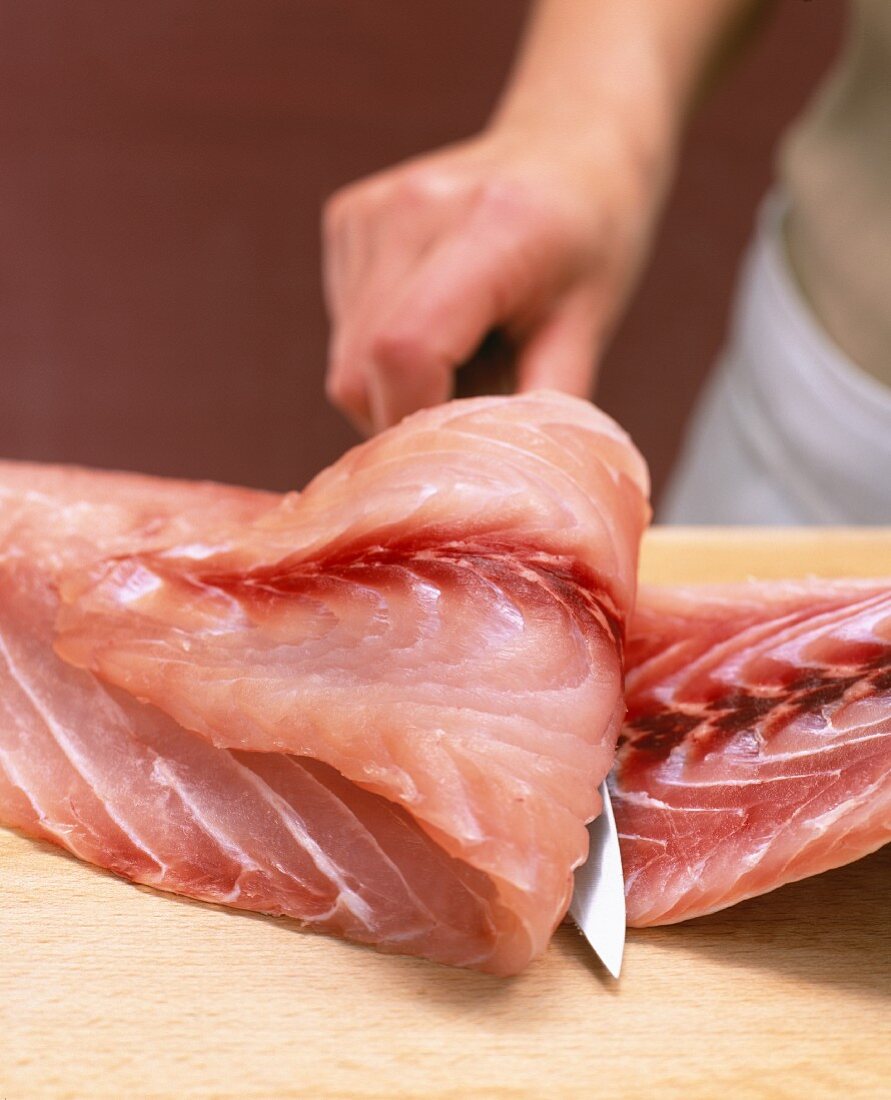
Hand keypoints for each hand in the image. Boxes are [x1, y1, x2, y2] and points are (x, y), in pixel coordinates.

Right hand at [322, 125, 664, 433]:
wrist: (568, 145)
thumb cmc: (591, 242)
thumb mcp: (589, 329)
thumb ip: (545, 411)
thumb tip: (510, 494)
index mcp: (493, 228)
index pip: (406, 349)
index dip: (418, 423)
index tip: (458, 449)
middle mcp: (414, 209)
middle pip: (361, 370)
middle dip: (408, 418)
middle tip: (472, 408)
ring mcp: (369, 209)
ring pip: (345, 362)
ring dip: (395, 388)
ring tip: (463, 356)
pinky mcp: (345, 218)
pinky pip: (343, 330)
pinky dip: (381, 354)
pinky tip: (436, 324)